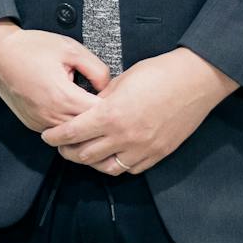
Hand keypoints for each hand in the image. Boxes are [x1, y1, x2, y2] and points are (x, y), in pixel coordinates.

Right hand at [0, 20, 109, 131]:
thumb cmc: (31, 48)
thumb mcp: (72, 49)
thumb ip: (97, 69)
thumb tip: (108, 88)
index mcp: (63, 97)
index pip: (100, 115)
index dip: (113, 107)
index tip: (118, 99)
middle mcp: (50, 115)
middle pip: (88, 130)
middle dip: (101, 120)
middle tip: (110, 106)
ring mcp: (40, 122)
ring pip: (73, 135)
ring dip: (84, 125)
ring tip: (92, 109)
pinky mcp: (32, 124)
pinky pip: (57, 130)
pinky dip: (68, 124)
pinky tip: (73, 111)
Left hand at [40, 47, 237, 176]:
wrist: (195, 81)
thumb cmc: (158, 74)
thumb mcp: (120, 82)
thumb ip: (100, 100)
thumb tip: (87, 110)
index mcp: (111, 115)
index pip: (72, 133)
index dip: (55, 137)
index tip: (47, 136)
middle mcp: (124, 136)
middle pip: (85, 155)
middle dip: (68, 152)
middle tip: (62, 146)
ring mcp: (143, 148)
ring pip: (107, 168)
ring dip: (92, 162)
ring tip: (85, 153)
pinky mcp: (158, 154)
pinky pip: (131, 168)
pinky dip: (117, 165)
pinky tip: (111, 156)